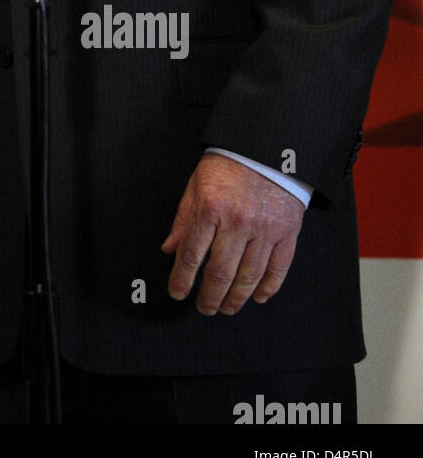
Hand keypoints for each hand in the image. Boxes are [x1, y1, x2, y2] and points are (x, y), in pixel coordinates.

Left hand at [161, 154, 304, 314]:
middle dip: (209, 297)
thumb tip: (169, 250)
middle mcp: (238, 221)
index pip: (191, 254)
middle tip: (204, 307)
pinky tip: (258, 298)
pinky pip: (278, 269)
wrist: (264, 149)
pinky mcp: (287, 232)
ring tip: (227, 307)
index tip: (177, 293)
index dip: (182, 279)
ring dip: (237, 298)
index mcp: (211, 208)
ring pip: (249, 277)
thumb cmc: (227, 166)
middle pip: (220, 272)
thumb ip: (184, 220)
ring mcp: (265, 229)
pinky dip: (268, 288)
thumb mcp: (196, 186)